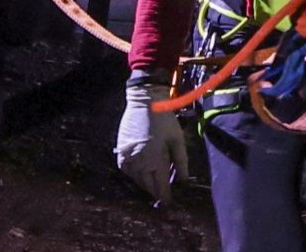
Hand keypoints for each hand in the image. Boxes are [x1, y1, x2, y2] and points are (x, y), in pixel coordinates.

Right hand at [114, 71, 187, 204]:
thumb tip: (183, 181)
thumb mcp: (178, 140)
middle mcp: (140, 161)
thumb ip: (181, 162)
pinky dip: (132, 174)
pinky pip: (125, 169)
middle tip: (162, 194)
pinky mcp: (121, 149)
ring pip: (136, 179)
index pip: (160, 186)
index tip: (169, 202)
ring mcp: (129, 156)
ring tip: (152, 184)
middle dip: (155, 191)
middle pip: (147, 185)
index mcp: (156, 159)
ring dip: (144, 184)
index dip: (165, 196)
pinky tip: (139, 172)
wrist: (145, 102)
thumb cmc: (165, 120)